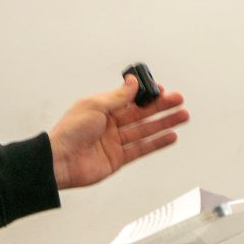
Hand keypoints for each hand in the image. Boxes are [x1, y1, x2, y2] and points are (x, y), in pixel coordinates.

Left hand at [48, 75, 188, 190]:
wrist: (60, 161)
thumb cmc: (70, 131)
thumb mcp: (95, 106)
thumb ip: (118, 96)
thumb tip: (133, 82)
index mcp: (101, 108)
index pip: (128, 98)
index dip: (145, 94)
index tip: (161, 88)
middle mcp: (108, 124)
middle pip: (140, 113)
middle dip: (160, 106)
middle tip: (179, 100)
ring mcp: (114, 142)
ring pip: (144, 130)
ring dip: (164, 123)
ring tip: (182, 115)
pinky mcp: (118, 159)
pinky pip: (141, 148)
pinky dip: (157, 143)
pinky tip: (171, 136)